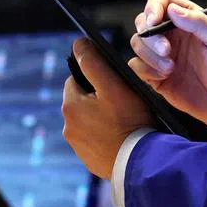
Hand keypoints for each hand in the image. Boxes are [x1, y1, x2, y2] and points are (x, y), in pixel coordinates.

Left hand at [62, 37, 156, 178]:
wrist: (139, 164)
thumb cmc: (130, 121)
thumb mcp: (115, 86)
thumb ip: (95, 63)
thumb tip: (79, 43)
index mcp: (70, 106)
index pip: (76, 79)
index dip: (95, 77)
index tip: (114, 83)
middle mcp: (68, 127)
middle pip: (82, 101)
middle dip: (98, 98)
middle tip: (122, 101)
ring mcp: (78, 146)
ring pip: (89, 121)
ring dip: (101, 117)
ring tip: (125, 121)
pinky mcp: (89, 160)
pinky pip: (95, 140)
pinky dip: (105, 136)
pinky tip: (123, 137)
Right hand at [129, 0, 206, 137]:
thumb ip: (199, 22)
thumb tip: (172, 9)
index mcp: (188, 20)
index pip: (162, 1)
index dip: (154, 6)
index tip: (154, 20)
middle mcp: (172, 34)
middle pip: (143, 22)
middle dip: (151, 36)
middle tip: (168, 51)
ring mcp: (162, 54)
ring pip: (137, 43)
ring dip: (151, 56)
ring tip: (172, 68)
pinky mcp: (154, 74)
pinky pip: (135, 65)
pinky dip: (146, 70)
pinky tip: (165, 77)